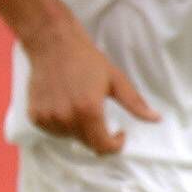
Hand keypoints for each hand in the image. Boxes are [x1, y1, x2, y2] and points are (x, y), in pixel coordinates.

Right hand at [21, 17, 159, 153]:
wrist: (52, 44)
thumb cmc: (85, 59)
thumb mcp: (116, 80)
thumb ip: (135, 103)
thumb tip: (156, 119)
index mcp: (88, 111)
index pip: (103, 147)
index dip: (115, 145)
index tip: (119, 133)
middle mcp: (66, 118)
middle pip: (87, 144)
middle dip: (98, 135)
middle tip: (99, 114)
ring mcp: (48, 117)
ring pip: (69, 137)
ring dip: (78, 129)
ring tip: (79, 107)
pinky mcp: (35, 114)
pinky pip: (52, 130)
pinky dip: (61, 124)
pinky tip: (64, 106)